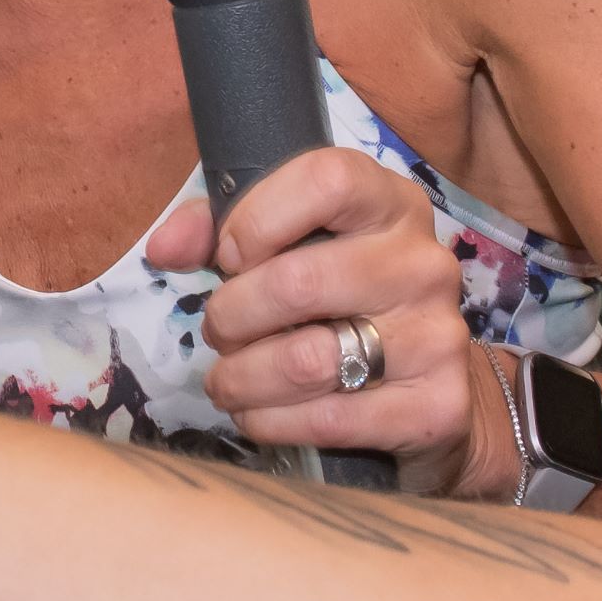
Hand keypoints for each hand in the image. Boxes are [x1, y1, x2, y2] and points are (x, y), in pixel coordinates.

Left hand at [145, 146, 510, 499]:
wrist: (434, 393)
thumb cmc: (343, 306)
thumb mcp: (290, 249)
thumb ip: (219, 231)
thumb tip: (164, 248)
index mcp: (392, 205)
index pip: (326, 179)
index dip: (258, 218)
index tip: (230, 256)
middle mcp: (424, 263)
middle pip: (299, 282)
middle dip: (231, 316)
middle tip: (221, 333)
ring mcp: (438, 335)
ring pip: (306, 360)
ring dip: (241, 378)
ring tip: (228, 381)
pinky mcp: (437, 405)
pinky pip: (327, 419)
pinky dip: (271, 422)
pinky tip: (259, 414)